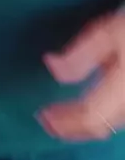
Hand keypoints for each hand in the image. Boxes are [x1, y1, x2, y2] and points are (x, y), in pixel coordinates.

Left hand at [38, 9, 124, 140]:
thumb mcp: (108, 31)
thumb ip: (80, 54)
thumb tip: (50, 66)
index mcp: (123, 89)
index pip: (91, 116)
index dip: (64, 121)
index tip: (42, 115)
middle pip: (101, 127)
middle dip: (71, 128)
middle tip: (48, 122)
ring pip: (113, 125)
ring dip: (86, 125)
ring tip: (63, 118)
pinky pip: (121, 118)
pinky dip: (101, 118)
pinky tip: (89, 109)